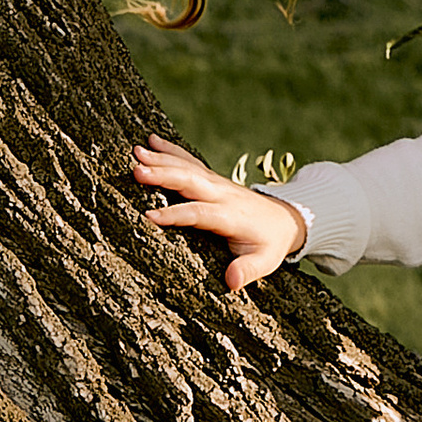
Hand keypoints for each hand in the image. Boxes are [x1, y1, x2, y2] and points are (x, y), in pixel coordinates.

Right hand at [132, 134, 308, 295]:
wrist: (285, 218)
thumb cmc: (270, 244)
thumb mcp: (265, 262)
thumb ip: (248, 271)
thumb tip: (231, 282)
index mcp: (230, 216)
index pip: (199, 214)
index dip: (175, 214)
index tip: (148, 217)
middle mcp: (221, 194)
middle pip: (190, 181)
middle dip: (163, 175)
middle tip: (136, 170)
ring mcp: (216, 183)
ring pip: (187, 167)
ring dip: (161, 158)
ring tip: (136, 151)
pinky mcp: (211, 178)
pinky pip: (189, 161)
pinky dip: (171, 149)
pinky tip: (151, 139)